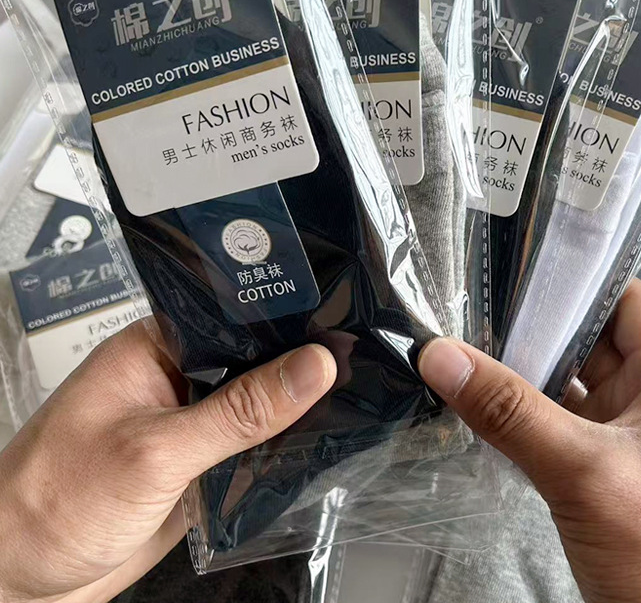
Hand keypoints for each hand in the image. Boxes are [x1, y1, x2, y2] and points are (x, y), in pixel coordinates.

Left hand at [0, 319, 335, 602]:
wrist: (22, 582)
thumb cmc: (53, 502)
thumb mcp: (156, 450)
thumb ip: (239, 411)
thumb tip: (310, 368)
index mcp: (154, 347)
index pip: (232, 312)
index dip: (285, 311)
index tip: (337, 314)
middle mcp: (175, 377)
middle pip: (252, 357)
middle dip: (298, 362)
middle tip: (360, 356)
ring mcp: (189, 422)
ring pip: (257, 403)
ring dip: (292, 408)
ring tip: (354, 393)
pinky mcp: (199, 464)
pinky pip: (251, 446)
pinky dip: (280, 447)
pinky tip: (316, 442)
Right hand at [419, 280, 640, 602]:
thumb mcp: (585, 471)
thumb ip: (511, 412)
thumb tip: (442, 356)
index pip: (626, 302)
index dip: (579, 279)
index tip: (518, 263)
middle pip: (589, 344)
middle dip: (535, 326)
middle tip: (471, 303)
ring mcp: (624, 445)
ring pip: (568, 391)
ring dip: (524, 375)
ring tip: (464, 346)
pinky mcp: (601, 481)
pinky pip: (557, 432)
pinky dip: (523, 419)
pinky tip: (481, 410)